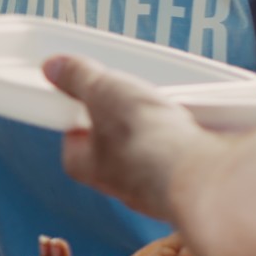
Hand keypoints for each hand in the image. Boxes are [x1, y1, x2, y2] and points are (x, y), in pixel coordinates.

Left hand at [44, 55, 216, 220]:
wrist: (201, 174)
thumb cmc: (144, 143)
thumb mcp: (103, 92)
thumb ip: (78, 78)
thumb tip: (54, 68)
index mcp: (87, 165)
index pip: (73, 141)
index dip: (78, 117)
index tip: (85, 97)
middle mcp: (120, 183)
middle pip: (115, 146)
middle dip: (125, 122)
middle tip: (133, 100)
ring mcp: (157, 188)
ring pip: (152, 154)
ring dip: (161, 132)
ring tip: (169, 109)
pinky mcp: (191, 186)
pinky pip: (186, 160)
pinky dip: (191, 142)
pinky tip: (198, 126)